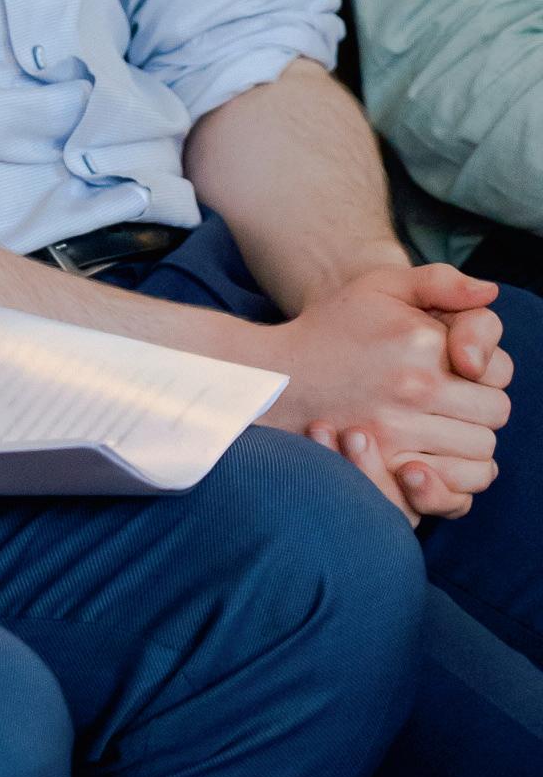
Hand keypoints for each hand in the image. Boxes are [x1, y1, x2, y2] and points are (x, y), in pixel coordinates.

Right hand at [271, 265, 508, 509]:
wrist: (279, 375)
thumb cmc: (334, 326)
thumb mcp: (382, 286)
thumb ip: (441, 282)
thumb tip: (491, 293)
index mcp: (422, 343)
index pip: (498, 372)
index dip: (486, 372)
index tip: (461, 369)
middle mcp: (417, 388)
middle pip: (495, 415)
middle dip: (481, 409)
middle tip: (450, 401)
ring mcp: (402, 432)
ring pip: (482, 456)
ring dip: (470, 446)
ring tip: (443, 430)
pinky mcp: (387, 467)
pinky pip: (455, 493)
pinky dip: (455, 483)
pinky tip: (436, 463)